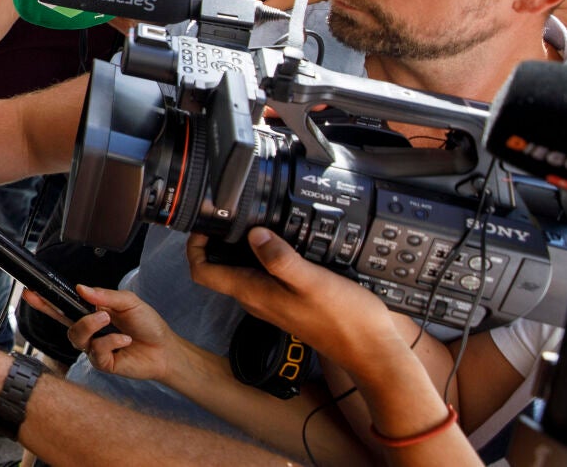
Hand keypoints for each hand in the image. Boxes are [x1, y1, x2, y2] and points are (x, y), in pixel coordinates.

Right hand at [23, 284, 175, 383]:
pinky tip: (124, 339)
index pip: (64, 306)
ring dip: (90, 324)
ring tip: (107, 318)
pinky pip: (96, 350)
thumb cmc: (148, 325)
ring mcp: (94, 348)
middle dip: (53, 310)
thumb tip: (81, 288)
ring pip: (76, 335)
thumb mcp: (129, 302)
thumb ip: (104, 295)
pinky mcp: (102, 363)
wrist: (165, 349)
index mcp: (91, 313)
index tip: (31, 292)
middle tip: (54, 299)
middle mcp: (89, 331)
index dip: (46, 300)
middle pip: (63, 321)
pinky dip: (110, 341)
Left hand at [186, 229, 397, 369]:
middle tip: (228, 215)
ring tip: (254, 221)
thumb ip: (280, 258)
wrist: (371, 351)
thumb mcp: (311, 281)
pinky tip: (283, 242)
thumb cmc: (344, 320)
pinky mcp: (290, 302)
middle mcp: (257, 299)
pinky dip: (265, 256)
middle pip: (219, 268)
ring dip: (241, 247)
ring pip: (242, 271)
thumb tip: (253, 234)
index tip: (205, 224)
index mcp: (253, 293)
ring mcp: (273, 302)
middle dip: (216, 241)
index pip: (202, 272)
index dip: (195, 246)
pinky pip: (265, 275)